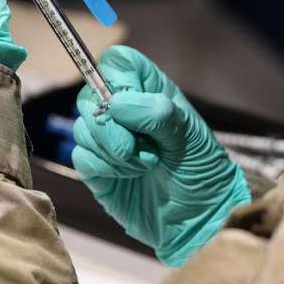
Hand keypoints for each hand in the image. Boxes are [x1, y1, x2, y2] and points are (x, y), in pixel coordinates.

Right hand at [71, 46, 250, 267]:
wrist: (199, 221)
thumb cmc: (202, 173)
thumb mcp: (190, 137)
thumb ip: (157, 113)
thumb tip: (118, 102)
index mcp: (150, 93)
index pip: (118, 62)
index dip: (116, 75)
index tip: (129, 101)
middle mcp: (125, 113)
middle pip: (90, 95)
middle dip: (112, 124)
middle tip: (138, 145)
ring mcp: (109, 141)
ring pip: (83, 128)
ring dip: (115, 151)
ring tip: (145, 165)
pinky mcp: (96, 170)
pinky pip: (81, 157)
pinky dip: (105, 168)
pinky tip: (129, 176)